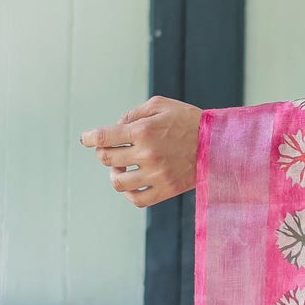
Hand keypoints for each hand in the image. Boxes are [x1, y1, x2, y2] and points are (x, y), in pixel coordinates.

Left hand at [79, 97, 201, 207]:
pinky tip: (133, 184)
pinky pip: (137, 199)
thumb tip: (116, 127)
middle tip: (112, 151)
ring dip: (115, 175)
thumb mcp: (161, 105)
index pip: (103, 137)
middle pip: (107, 159)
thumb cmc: (189, 120)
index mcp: (143, 131)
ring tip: (122, 170)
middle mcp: (147, 154)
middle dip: (104, 153)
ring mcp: (156, 174)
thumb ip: (134, 113)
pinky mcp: (167, 190)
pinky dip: (129, 193)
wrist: (218, 143)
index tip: (86, 139)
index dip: (89, 138)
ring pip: (119, 182)